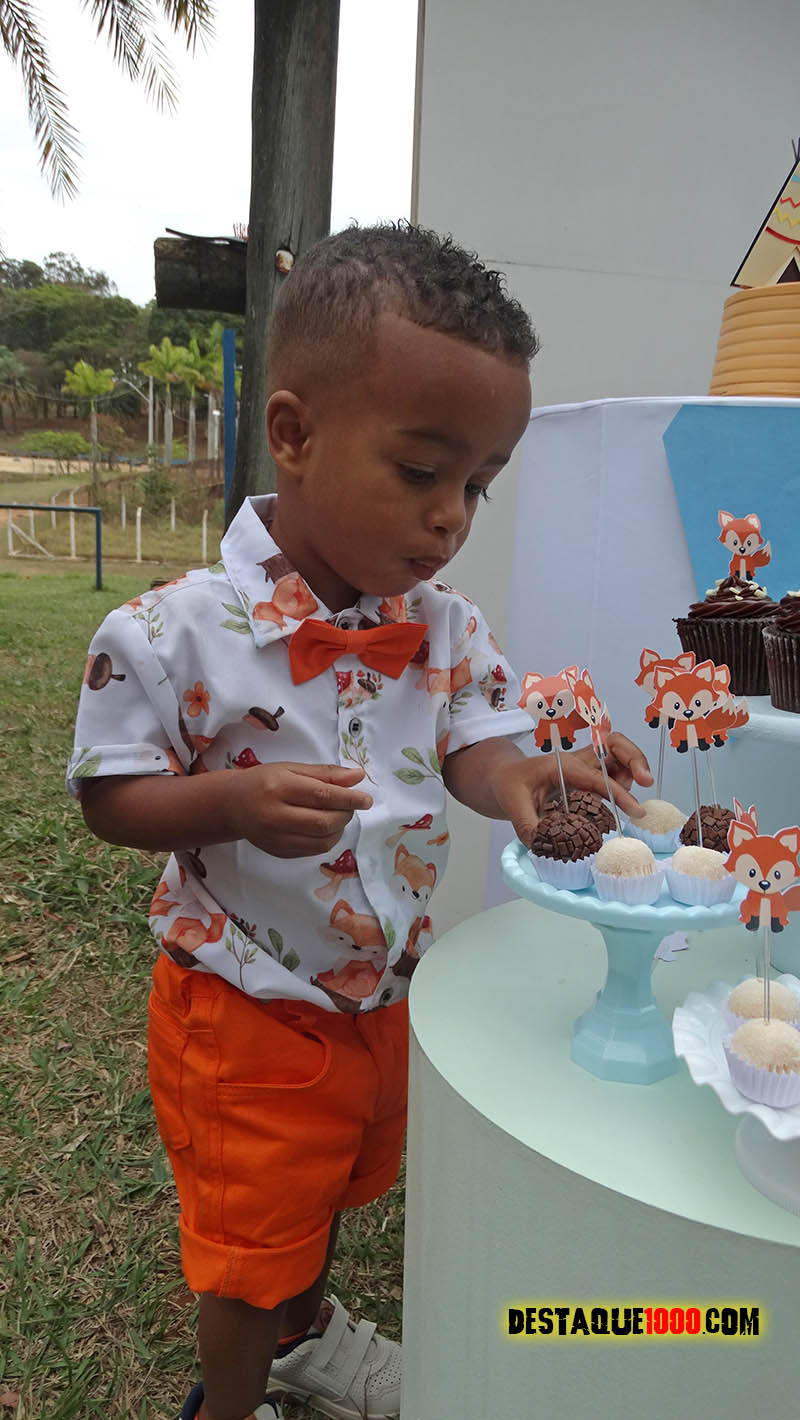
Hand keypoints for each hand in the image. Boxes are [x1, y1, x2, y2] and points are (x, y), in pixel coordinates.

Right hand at [229, 762, 372, 857]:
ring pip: (321, 841)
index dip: (349, 798)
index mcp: (279, 788)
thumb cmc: (264, 781)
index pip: (322, 795)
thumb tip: (358, 776)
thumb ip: (326, 773)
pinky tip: (324, 827)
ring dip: (339, 829)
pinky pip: (313, 851)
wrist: (233, 805)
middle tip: (351, 806)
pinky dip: (326, 839)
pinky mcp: (279, 852)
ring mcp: (276, 838)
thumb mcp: (292, 769)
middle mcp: (275, 816)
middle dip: (345, 814)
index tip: (366, 799)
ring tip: (338, 815)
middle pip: (323, 822)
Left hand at [489, 733, 651, 847]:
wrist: (505, 776)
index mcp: (562, 766)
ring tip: (629, 797)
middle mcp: (578, 761)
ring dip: (632, 769)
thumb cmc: (509, 784)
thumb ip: (528, 826)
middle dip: (636, 758)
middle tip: (646, 781)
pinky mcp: (589, 775)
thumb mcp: (512, 805)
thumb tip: (545, 846)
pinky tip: (621, 799)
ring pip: (620, 755)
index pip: (598, 777)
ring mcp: (586, 766)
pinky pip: (615, 770)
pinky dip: (625, 779)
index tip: (636, 811)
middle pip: (616, 745)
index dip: (619, 794)